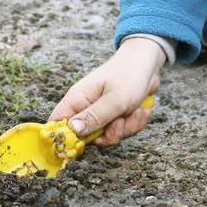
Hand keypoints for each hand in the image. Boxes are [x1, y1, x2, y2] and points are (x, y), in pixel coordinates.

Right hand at [49, 37, 164, 145]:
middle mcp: (86, 107)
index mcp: (77, 99)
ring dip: (126, 127)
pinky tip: (141, 110)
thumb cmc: (130, 76)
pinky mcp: (114, 116)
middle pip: (87, 137)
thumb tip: (72, 130)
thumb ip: (94, 117)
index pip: (57, 123)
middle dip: (109, 134)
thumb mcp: (115, 100)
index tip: (86, 142)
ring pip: (108, 135)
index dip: (66, 137)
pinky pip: (121, 131)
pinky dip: (134, 123)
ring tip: (134, 110)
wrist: (149, 63)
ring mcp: (101, 112)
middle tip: (121, 120)